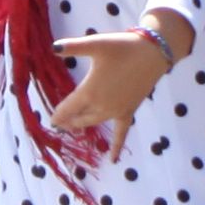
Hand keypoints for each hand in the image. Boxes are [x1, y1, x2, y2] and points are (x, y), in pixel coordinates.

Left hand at [47, 28, 174, 139]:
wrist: (152, 53)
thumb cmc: (122, 47)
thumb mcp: (96, 44)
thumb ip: (73, 47)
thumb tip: (53, 47)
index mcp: (89, 92)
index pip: (67, 108)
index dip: (58, 114)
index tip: (51, 120)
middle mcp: (101, 106)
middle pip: (79, 117)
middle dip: (68, 120)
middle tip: (58, 122)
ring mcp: (116, 111)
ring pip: (94, 122)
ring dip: (83, 125)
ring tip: (73, 127)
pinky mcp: (129, 112)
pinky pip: (121, 133)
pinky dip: (116, 146)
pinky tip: (113, 160)